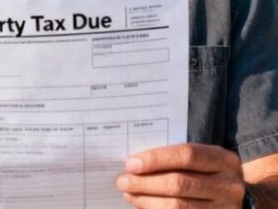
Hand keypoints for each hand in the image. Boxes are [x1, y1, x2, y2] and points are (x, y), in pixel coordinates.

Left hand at [115, 143, 244, 207]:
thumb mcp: (202, 160)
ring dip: (146, 200)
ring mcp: (225, 207)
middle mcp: (228, 185)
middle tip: (121, 180)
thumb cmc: (208, 173)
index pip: (186, 155)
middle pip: (180, 183)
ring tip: (127, 193)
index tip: (130, 164)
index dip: (156, 159)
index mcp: (223, 160)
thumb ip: (175, 157)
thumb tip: (134, 162)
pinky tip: (141, 204)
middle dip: (145, 182)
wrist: (237, 198)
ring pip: (178, 205)